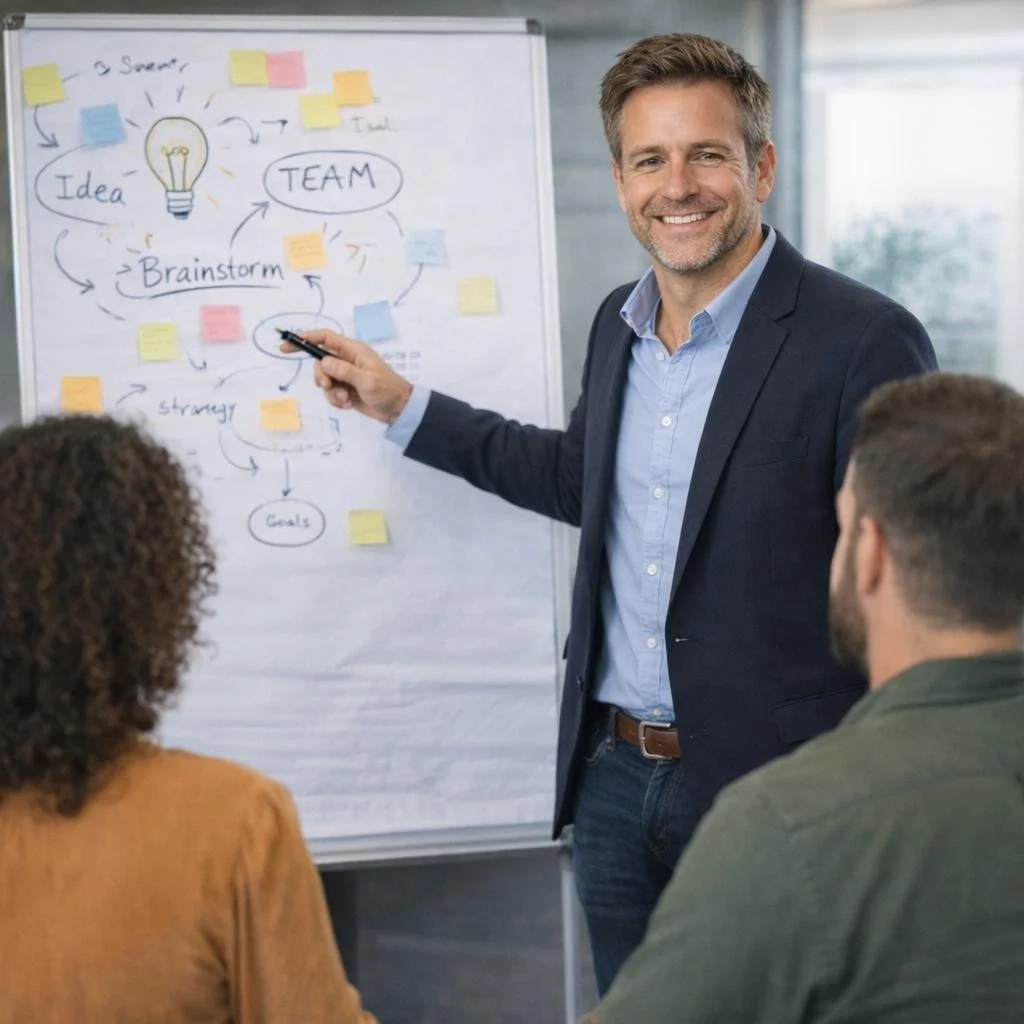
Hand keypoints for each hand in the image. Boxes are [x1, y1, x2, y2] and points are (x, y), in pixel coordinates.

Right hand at [280, 329, 412, 423]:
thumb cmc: (387, 390)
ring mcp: (346, 376)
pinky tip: (347, 404)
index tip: (287, 345)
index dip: (306, 338)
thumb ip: (344, 371)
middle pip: (320, 362)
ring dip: (331, 392)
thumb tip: (323, 362)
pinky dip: (336, 400)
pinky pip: (331, 393)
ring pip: (324, 380)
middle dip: (321, 376)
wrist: (399, 410)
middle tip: (327, 386)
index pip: (325, 338)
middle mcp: (347, 360)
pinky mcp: (346, 390)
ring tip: (345, 399)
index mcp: (353, 351)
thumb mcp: (367, 380)